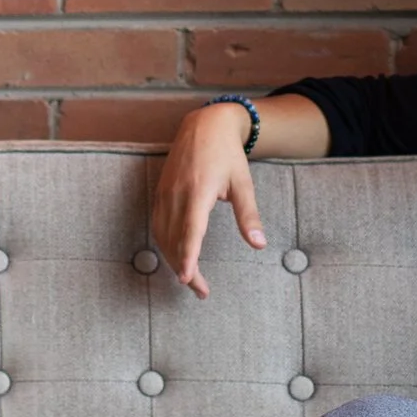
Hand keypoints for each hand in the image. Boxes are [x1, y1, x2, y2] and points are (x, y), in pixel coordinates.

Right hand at [150, 102, 266, 297]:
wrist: (204, 125)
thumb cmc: (227, 154)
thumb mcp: (243, 184)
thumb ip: (249, 216)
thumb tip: (259, 244)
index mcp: (198, 191)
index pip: (190, 231)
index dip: (187, 257)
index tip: (187, 279)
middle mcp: (177, 194)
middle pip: (175, 240)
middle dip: (185, 269)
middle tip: (200, 291)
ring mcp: (165, 193)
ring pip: (162, 235)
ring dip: (173, 259)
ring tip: (190, 279)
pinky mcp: (160, 192)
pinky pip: (157, 224)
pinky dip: (165, 244)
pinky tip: (175, 255)